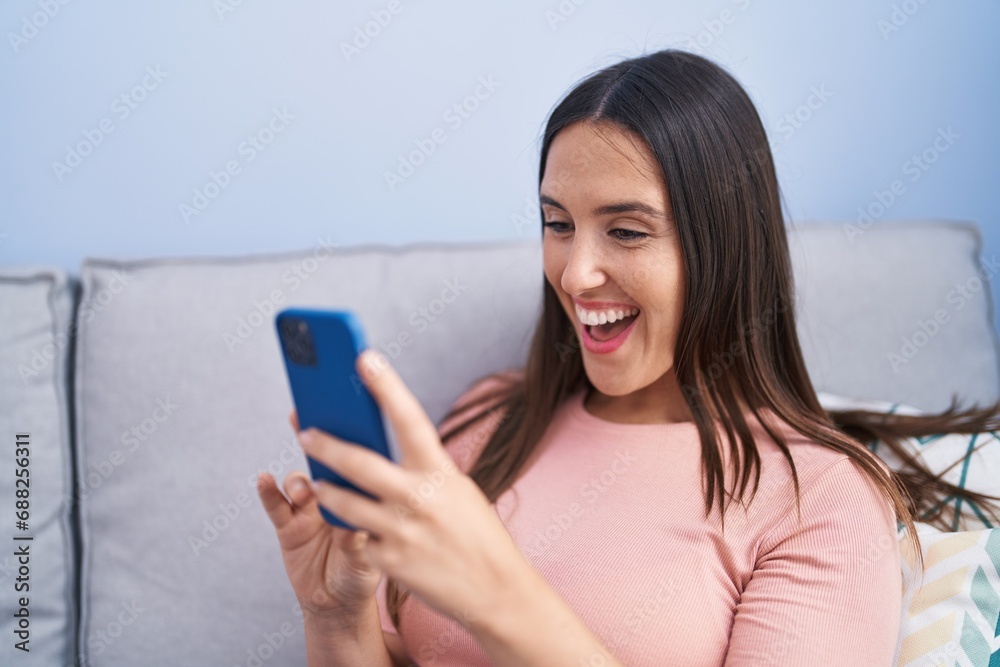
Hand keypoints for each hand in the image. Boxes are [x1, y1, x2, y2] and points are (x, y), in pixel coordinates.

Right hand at [257, 410, 381, 622]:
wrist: (338, 605)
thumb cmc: (362, 572)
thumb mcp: (370, 556)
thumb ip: (359, 537)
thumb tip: (352, 521)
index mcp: (363, 493)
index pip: (359, 454)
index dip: (353, 430)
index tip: (346, 404)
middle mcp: (335, 492)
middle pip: (325, 457)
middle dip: (316, 436)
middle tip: (307, 418)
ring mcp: (309, 507)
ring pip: (300, 480)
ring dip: (298, 480)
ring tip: (303, 491)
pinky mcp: (288, 526)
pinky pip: (276, 505)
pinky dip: (268, 491)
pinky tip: (263, 480)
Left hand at [299, 349, 531, 627]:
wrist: (497, 590)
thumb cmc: (475, 533)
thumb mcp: (457, 490)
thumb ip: (423, 470)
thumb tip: (382, 446)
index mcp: (441, 472)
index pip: (409, 419)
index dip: (386, 386)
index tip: (363, 358)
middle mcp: (419, 499)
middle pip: (360, 462)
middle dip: (326, 444)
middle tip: (305, 430)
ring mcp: (402, 532)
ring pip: (345, 503)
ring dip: (326, 490)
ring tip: (318, 481)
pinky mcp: (390, 562)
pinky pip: (356, 538)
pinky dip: (349, 529)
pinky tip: (345, 523)